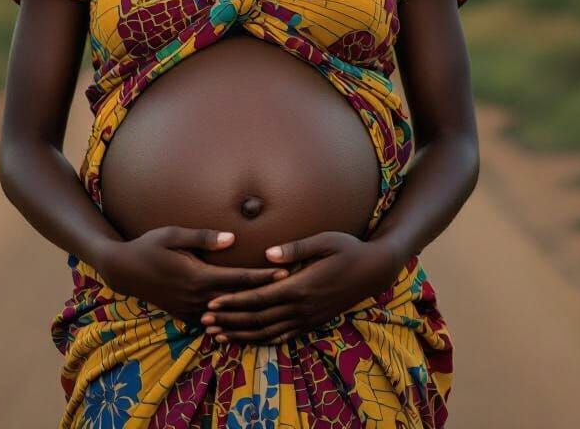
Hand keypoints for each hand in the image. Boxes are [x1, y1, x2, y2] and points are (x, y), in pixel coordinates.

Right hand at [96, 226, 289, 326]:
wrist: (124, 270)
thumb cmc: (150, 245)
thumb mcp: (173, 234)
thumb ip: (203, 237)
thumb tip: (232, 239)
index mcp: (197, 277)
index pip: (238, 279)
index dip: (263, 276)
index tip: (285, 272)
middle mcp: (197, 298)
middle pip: (238, 299)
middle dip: (264, 294)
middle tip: (292, 289)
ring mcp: (190, 310)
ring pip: (228, 314)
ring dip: (250, 310)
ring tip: (276, 306)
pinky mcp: (185, 316)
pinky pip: (213, 321)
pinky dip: (232, 320)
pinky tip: (247, 319)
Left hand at [199, 232, 400, 343]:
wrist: (374, 270)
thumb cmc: (348, 248)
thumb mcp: (324, 241)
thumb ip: (296, 248)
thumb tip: (268, 253)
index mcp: (300, 286)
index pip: (259, 298)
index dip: (234, 302)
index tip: (212, 302)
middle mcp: (302, 307)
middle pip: (258, 318)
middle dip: (230, 320)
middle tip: (205, 321)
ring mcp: (308, 317)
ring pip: (268, 332)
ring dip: (242, 334)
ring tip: (219, 335)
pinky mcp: (313, 321)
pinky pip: (284, 335)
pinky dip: (263, 340)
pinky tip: (249, 339)